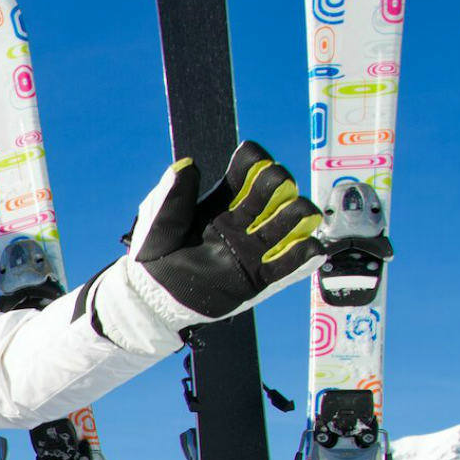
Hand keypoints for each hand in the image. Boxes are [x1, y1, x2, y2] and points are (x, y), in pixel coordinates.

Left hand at [121, 140, 323, 329]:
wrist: (150, 298)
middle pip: (276, 191)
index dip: (256, 161)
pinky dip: (306, 254)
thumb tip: (188, 164)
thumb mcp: (157, 221)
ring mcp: (251, 249)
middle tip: (272, 190)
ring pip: (291, 223)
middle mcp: (241, 222)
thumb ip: (173, 194)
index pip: (249, 171)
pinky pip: (290, 265)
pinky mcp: (257, 278)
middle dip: (282, 182)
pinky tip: (309, 247)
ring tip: (297, 214)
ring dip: (300, 213)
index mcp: (220, 203)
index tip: (252, 162)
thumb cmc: (151, 257)